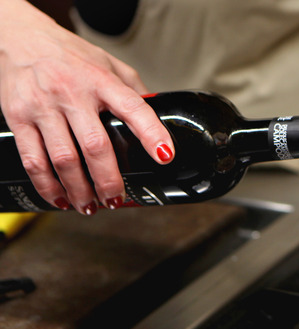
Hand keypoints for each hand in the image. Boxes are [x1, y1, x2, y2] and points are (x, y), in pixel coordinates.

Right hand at [0, 0, 173, 214]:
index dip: (152, 133)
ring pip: (64, 159)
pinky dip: (47, 185)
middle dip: (108, 180)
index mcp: (102, 81)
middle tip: (116, 199)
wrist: (21, 38)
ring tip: (91, 206)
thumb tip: (159, 119)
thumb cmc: (70, 55)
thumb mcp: (110, 64)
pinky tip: (59, 199)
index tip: (165, 155)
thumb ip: (133, 90)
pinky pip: (33, 160)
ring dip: (79, 189)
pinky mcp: (18, 118)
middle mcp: (73, 93)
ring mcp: (43, 107)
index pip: (133, 107)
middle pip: (95, 146)